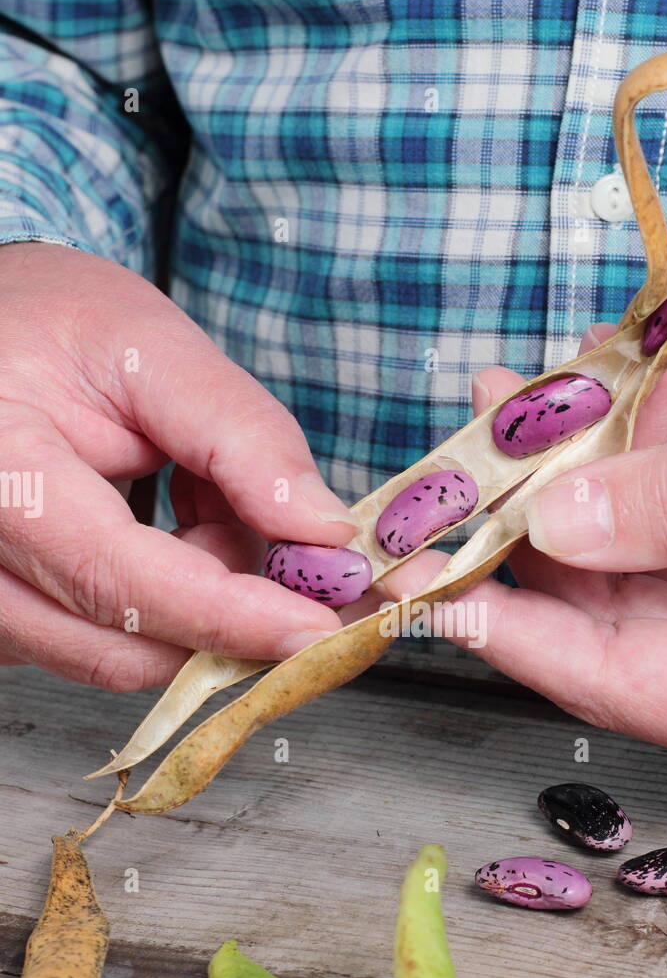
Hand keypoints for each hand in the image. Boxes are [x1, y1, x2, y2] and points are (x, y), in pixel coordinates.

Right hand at [0, 243, 355, 688]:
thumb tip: (323, 532)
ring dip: (203, 601)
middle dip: (235, 609)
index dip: (232, 617)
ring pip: (124, 655)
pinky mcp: (5, 621)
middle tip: (292, 539)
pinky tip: (175, 526)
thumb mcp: (149, 345)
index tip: (325, 626)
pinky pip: (105, 643)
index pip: (120, 584)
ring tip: (206, 496)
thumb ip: (242, 436)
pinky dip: (171, 602)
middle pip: (127, 647)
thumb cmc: (45, 322)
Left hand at [384, 325, 666, 793]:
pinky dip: (652, 458)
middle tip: (467, 435)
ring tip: (522, 391)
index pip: (610, 681)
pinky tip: (617, 391)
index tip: (413, 578)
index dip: (504, 627)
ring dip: (581, 473)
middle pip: (607, 620)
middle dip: (533, 519)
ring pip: (636, 565)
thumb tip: (559, 519)